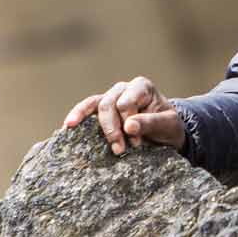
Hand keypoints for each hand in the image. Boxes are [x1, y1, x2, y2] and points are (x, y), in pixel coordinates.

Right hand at [61, 76, 185, 154]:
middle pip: (109, 104)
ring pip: (96, 105)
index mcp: (142, 87)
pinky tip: (68, 125)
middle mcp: (124, 88)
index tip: (137, 142)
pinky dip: (77, 115)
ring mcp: (112, 97)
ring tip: (97, 141)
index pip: (126, 102)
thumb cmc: (169, 126)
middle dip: (112, 128)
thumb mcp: (168, 125)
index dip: (128, 122)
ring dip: (98, 126)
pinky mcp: (102, 109)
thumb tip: (128, 126)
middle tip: (120, 149)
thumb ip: (150, 123)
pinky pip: (87, 108)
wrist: (166, 133)